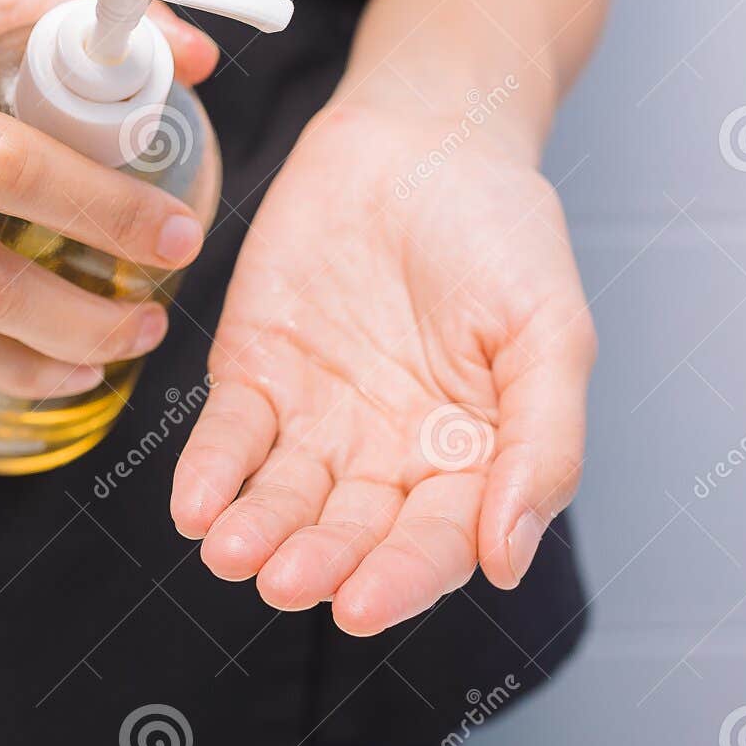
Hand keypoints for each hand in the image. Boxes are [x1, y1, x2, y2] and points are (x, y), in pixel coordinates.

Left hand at [171, 107, 595, 634]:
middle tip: (288, 581)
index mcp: (467, 462)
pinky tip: (195, 504)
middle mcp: (385, 457)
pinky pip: (227, 437)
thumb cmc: (499, 232)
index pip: (432, 542)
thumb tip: (508, 559)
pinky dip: (210, 472)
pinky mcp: (254, 373)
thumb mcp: (550, 333)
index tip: (363, 606)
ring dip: (254, 531)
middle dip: (317, 562)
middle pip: (348, 532)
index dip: (400, 578)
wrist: (420, 139)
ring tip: (232, 551)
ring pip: (281, 497)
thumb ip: (541, 444)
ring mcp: (315, 420)